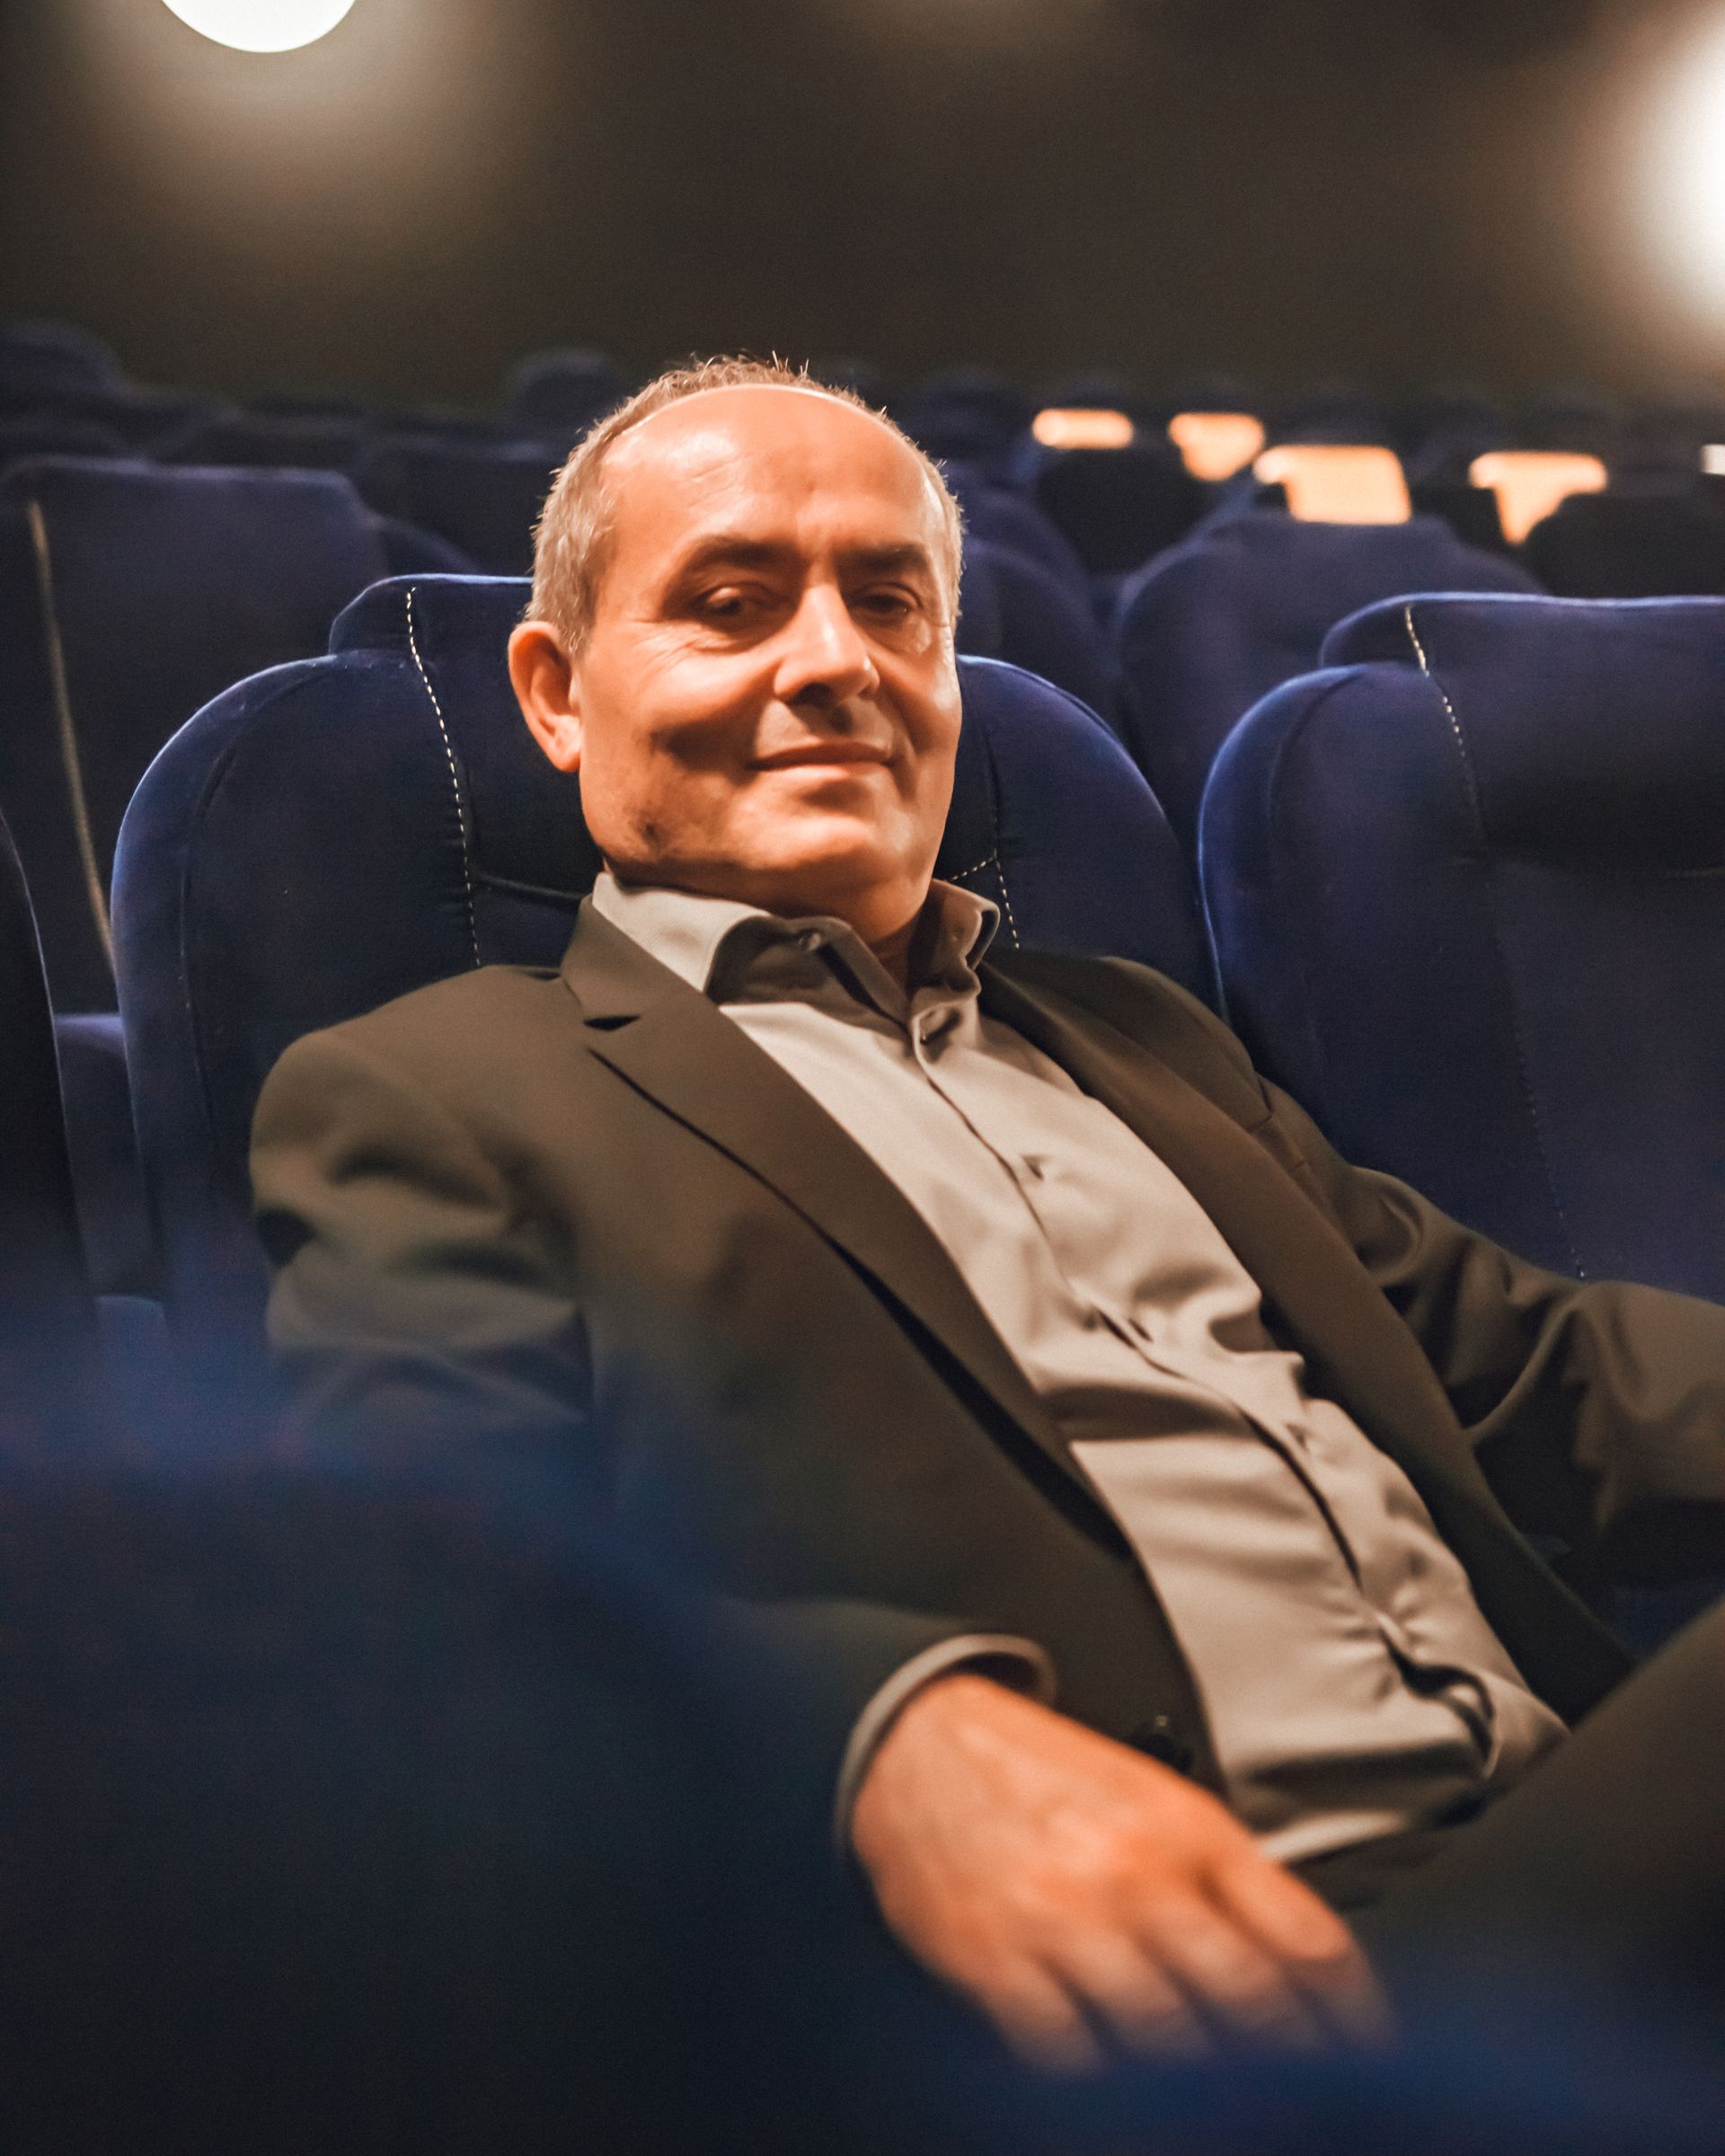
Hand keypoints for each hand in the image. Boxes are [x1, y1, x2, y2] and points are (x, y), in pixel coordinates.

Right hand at [850, 1673, 1391, 2072]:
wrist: (921, 1743)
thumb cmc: (1044, 1775)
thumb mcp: (1155, 1797)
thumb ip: (1230, 1876)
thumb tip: (1306, 1970)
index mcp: (1188, 1828)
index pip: (1304, 1938)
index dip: (1350, 2015)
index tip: (1364, 2059)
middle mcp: (1135, 1872)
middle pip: (1248, 1999)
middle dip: (1289, 2066)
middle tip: (1308, 2106)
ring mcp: (1065, 1920)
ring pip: (1163, 2037)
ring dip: (1203, 2091)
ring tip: (1225, 2119)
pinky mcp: (995, 1960)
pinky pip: (1065, 2054)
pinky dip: (1102, 2089)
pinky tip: (1125, 2102)